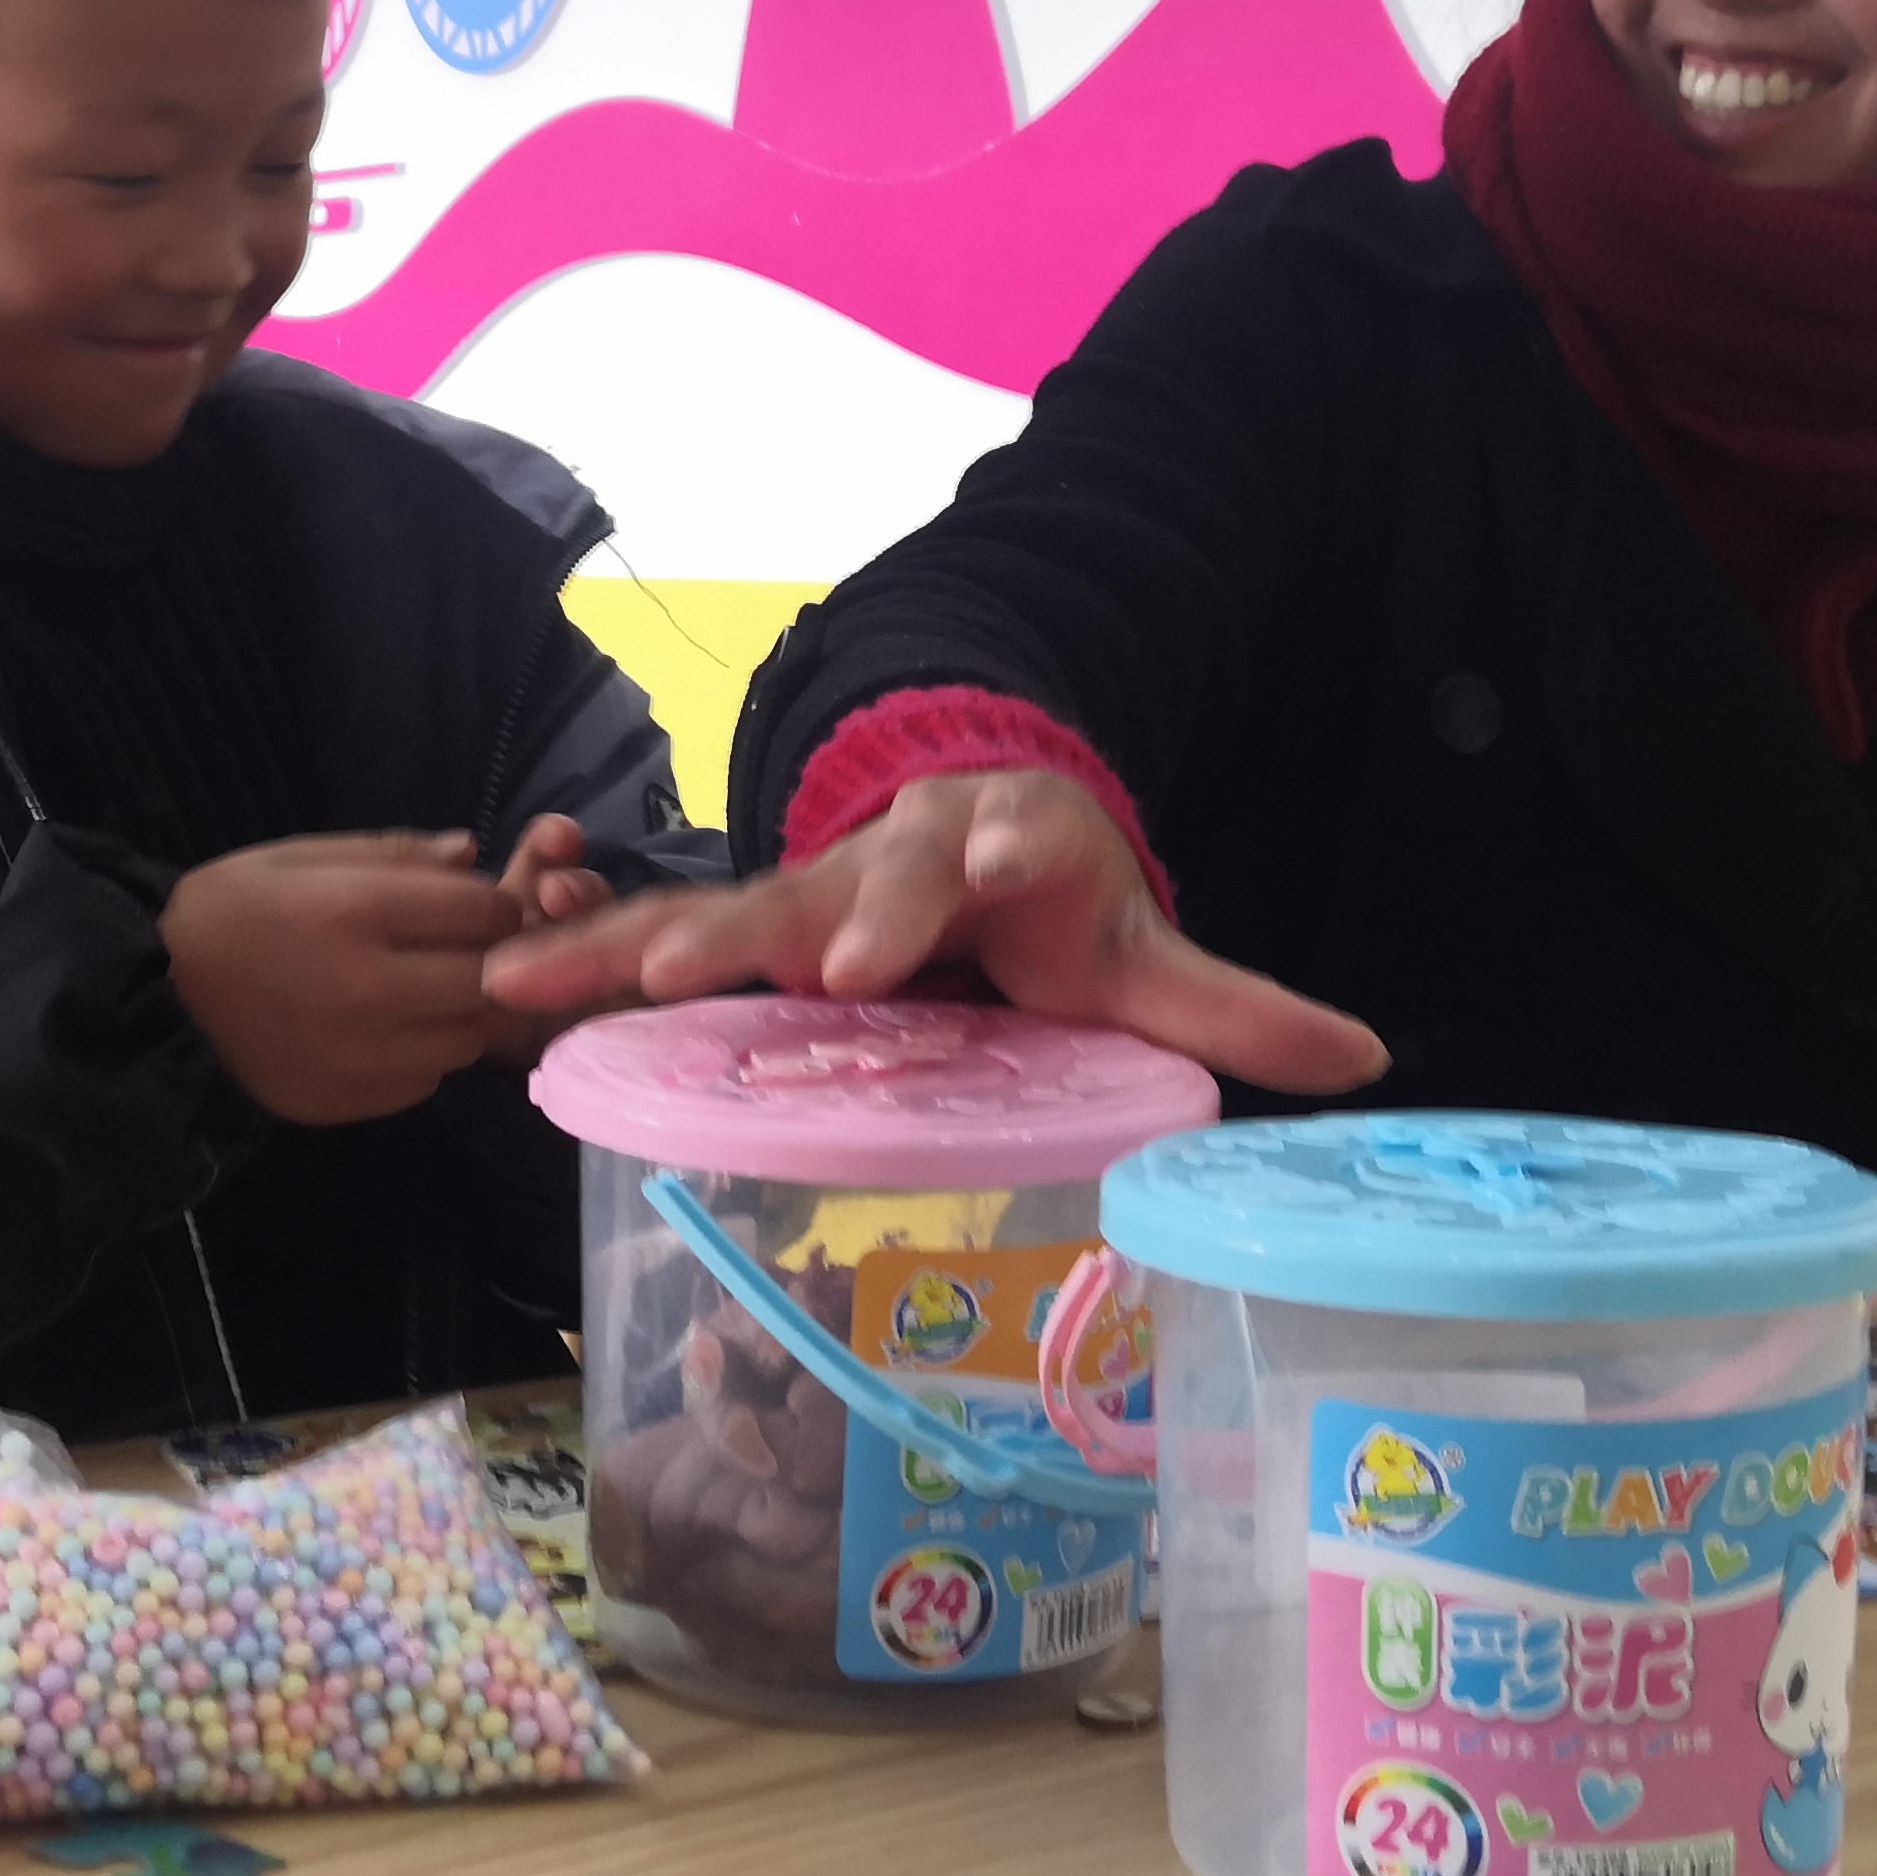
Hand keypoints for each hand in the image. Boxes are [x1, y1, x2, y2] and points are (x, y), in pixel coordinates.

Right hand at [163, 831, 529, 1126]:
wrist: (153, 1000)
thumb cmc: (227, 912)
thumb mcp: (296, 856)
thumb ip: (390, 852)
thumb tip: (472, 855)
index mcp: (355, 911)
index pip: (483, 911)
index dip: (491, 904)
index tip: (473, 907)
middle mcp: (369, 990)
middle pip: (489, 981)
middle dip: (488, 961)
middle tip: (457, 952)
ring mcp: (361, 1057)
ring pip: (467, 1040)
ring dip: (459, 1014)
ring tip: (420, 994)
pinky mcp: (348, 1103)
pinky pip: (425, 1082)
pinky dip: (419, 1055)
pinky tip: (383, 1033)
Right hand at [479, 767, 1390, 1097]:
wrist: (963, 816)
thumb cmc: (1053, 903)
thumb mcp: (1142, 952)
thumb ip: (1235, 1011)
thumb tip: (1369, 1059)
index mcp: (1007, 848)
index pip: (1005, 848)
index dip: (990, 862)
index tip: (979, 875)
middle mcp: (897, 852)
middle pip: (865, 881)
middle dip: (841, 917)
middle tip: (813, 964)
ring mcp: (809, 884)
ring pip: (740, 908)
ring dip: (674, 939)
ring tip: (605, 975)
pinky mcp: (741, 921)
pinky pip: (656, 938)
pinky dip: (585, 955)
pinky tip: (507, 983)